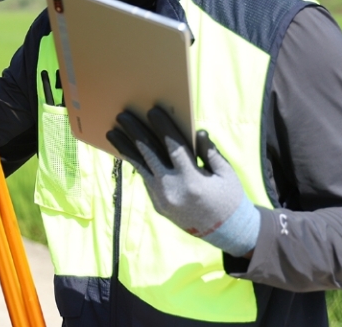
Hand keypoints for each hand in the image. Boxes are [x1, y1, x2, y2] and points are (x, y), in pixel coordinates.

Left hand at [106, 106, 259, 257]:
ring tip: (112, 132)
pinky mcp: (157, 204)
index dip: (163, 127)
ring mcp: (162, 199)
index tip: (152, 111)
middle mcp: (173, 189)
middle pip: (149, 154)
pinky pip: (145, 178)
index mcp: (193, 180)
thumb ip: (210, 152)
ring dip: (125, 148)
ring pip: (140, 167)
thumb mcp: (226, 173)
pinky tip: (127, 150)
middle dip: (135, 133)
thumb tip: (198, 132)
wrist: (225, 232)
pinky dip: (136, 163)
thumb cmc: (229, 198)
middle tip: (123, 116)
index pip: (174, 147)